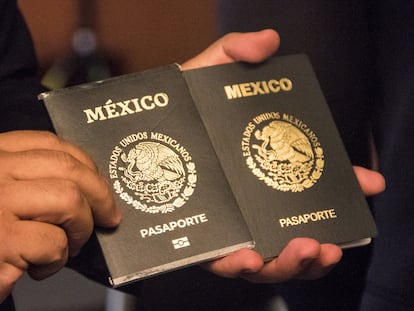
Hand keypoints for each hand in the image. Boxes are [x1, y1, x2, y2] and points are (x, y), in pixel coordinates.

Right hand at [0, 130, 120, 301]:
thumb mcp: (1, 192)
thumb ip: (29, 181)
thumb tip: (83, 189)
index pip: (49, 143)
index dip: (85, 164)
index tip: (99, 184)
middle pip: (68, 168)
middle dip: (100, 196)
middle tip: (108, 217)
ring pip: (69, 201)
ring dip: (80, 230)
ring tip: (68, 247)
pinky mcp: (0, 241)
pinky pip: (53, 243)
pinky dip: (57, 261)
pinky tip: (38, 268)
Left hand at [182, 29, 385, 282]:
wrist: (129, 132)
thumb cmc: (175, 108)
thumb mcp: (205, 73)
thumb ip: (235, 53)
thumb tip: (269, 41)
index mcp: (258, 172)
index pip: (308, 186)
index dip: (343, 189)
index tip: (368, 185)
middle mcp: (247, 204)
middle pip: (290, 233)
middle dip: (316, 246)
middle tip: (326, 242)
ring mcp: (226, 226)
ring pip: (266, 258)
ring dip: (288, 262)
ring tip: (299, 249)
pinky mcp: (198, 241)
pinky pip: (224, 262)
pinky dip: (241, 265)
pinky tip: (249, 257)